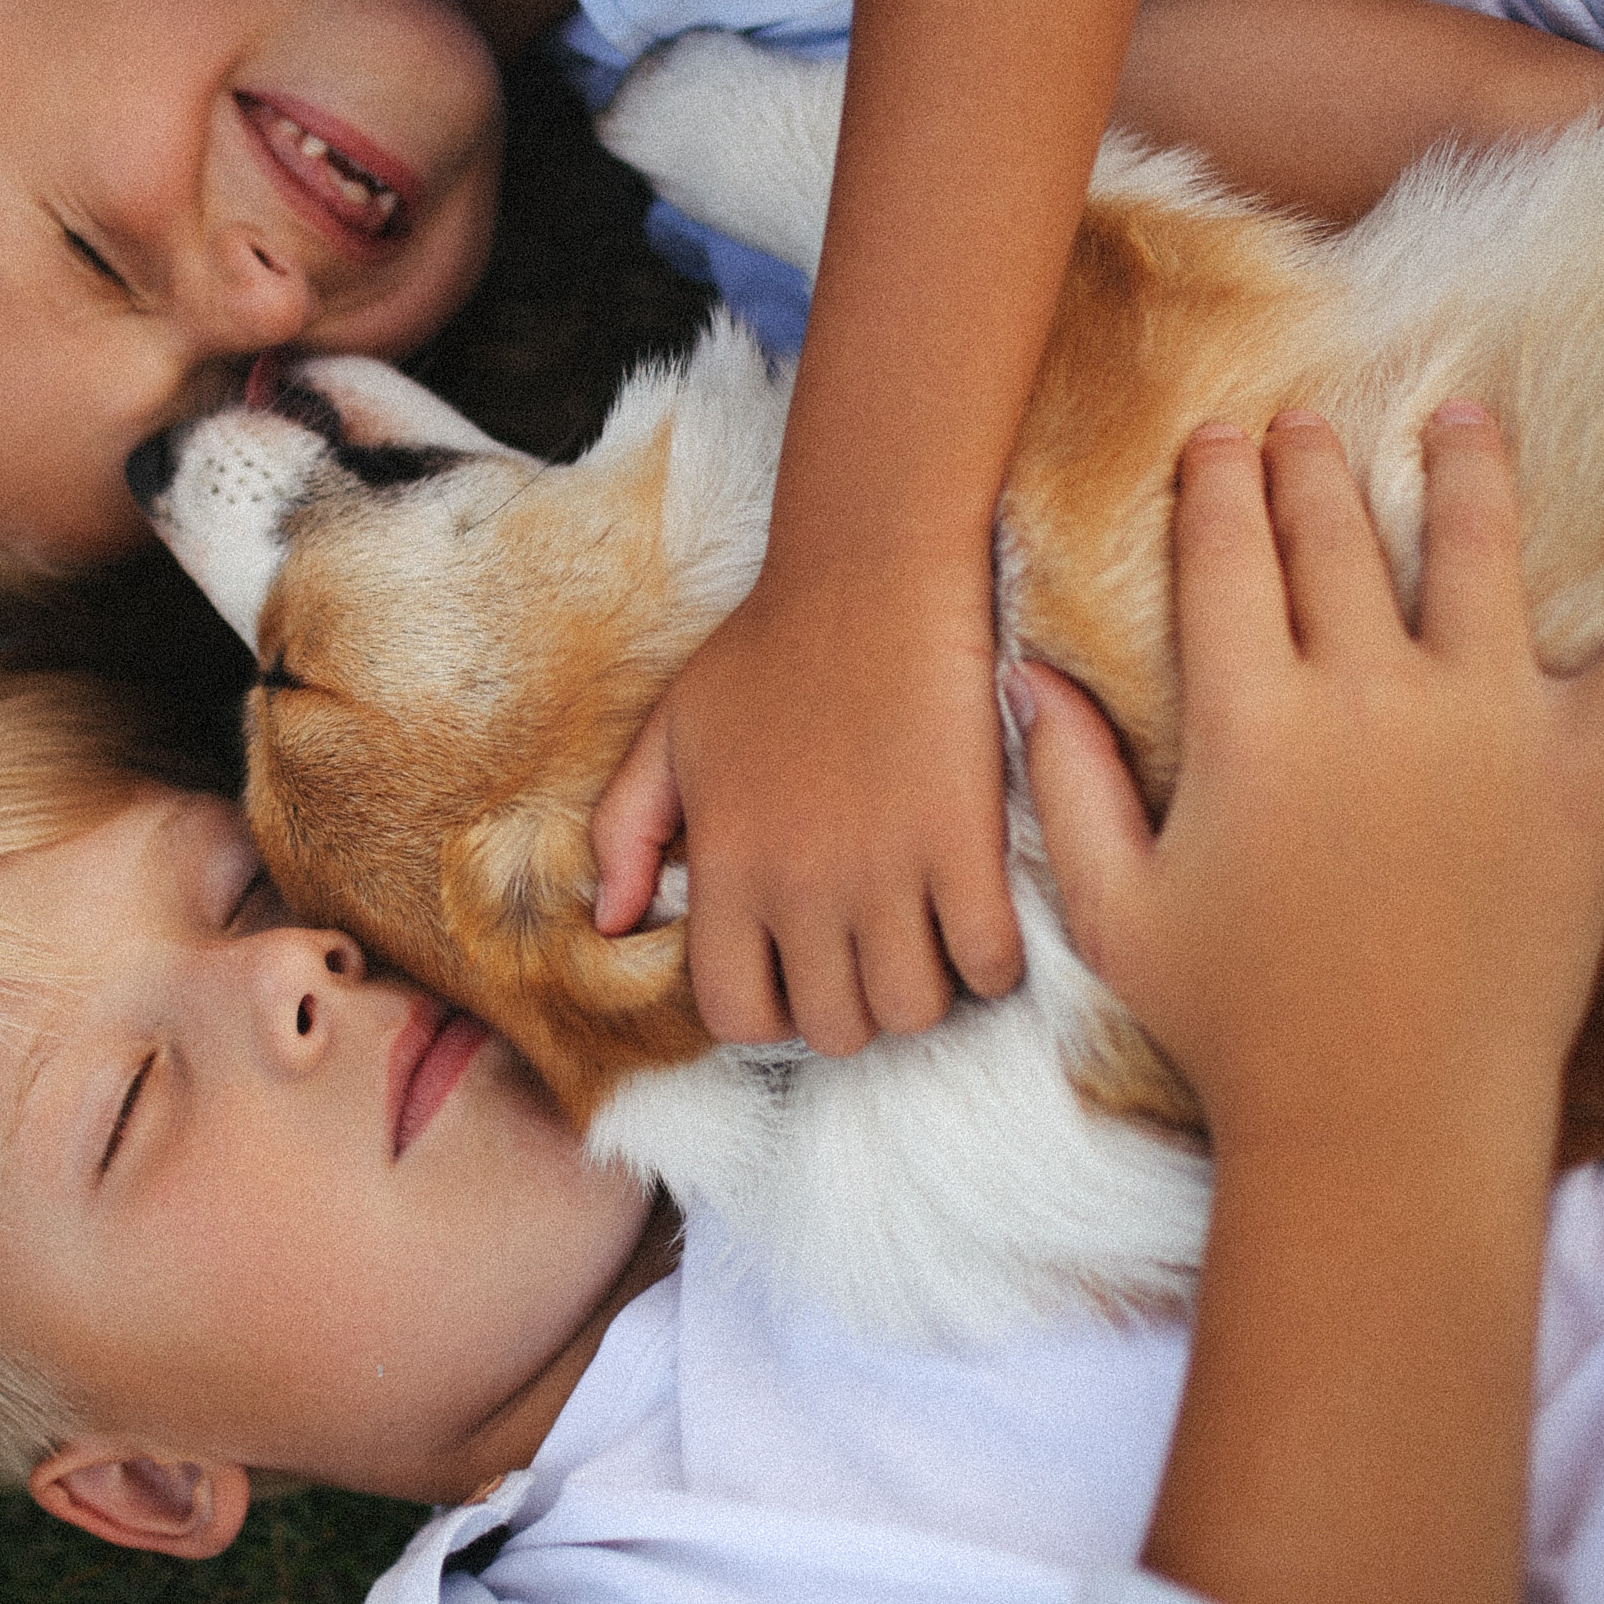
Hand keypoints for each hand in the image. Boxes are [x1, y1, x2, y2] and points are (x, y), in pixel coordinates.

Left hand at [590, 550, 1022, 1053]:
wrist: (870, 575)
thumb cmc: (768, 646)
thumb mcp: (670, 732)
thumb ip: (624, 831)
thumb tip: (612, 925)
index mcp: (726, 866)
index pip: (735, 1015)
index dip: (770, 1009)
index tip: (799, 969)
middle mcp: (798, 886)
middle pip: (833, 1028)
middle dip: (852, 1003)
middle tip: (872, 950)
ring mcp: (884, 871)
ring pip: (911, 1010)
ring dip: (923, 988)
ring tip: (928, 936)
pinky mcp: (965, 844)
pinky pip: (990, 963)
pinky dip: (991, 959)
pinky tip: (979, 912)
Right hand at [1019, 401, 1603, 1603]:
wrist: (1387, 1119)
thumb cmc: (1239, 1026)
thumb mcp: (1116, 911)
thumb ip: (1066, 784)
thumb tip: (1027, 676)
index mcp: (1250, 721)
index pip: (1228, 557)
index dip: (1218, 487)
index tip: (1218, 444)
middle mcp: (1367, 695)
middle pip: (1335, 534)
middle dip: (1311, 462)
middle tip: (1305, 424)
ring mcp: (1483, 724)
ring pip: (1478, 550)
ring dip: (1464, 468)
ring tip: (1464, 419)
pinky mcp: (1579, 774)